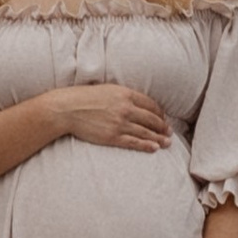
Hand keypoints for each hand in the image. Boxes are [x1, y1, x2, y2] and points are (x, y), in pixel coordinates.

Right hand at [43, 81, 175, 154]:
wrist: (67, 109)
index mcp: (126, 94)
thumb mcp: (107, 90)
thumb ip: (122, 95)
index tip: (163, 118)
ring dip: (159, 138)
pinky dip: (146, 145)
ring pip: (146, 132)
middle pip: (152, 119)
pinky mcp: (113, 136)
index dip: (160, 113)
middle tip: (169, 132)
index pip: (151, 105)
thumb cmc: (84, 98)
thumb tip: (135, 103)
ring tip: (167, 143)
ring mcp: (120, 123)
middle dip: (163, 127)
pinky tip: (155, 148)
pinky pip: (134, 142)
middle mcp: (126, 108)